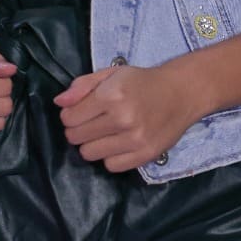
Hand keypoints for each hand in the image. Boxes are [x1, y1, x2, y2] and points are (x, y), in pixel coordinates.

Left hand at [54, 62, 198, 172]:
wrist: (180, 93)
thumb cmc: (142, 82)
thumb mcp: (111, 74)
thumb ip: (82, 86)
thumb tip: (59, 103)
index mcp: (111, 95)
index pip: (69, 117)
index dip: (69, 115)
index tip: (80, 111)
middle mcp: (122, 118)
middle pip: (76, 137)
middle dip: (78, 129)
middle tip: (92, 121)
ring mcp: (135, 139)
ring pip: (89, 154)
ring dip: (92, 144)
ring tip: (105, 132)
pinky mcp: (145, 155)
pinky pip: (110, 166)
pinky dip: (110, 156)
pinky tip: (118, 143)